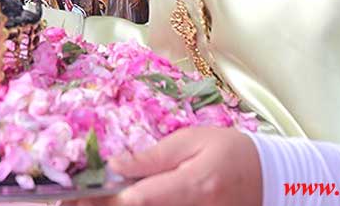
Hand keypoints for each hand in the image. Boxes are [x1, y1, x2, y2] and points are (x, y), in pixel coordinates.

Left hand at [65, 127, 261, 205]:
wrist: (270, 180)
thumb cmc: (231, 152)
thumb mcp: (193, 141)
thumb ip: (154, 156)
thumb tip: (116, 164)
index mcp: (191, 187)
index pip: (136, 201)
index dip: (101, 201)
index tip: (73, 196)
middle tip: (69, 202)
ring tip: (84, 202)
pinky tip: (113, 203)